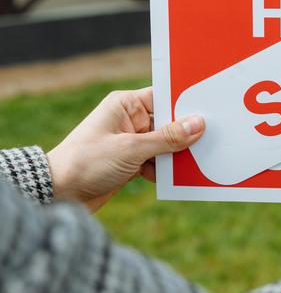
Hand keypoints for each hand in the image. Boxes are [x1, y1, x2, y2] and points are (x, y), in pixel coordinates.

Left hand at [47, 87, 203, 211]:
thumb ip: (167, 138)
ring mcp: (131, 141)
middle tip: (210, 139)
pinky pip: (158, 161)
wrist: (57, 195)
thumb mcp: (131, 149)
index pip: (164, 97)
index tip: (210, 111)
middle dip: (185, 134)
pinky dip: (166, 169)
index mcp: (125, 105)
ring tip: (194, 162)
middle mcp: (129, 120)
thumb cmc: (86, 163)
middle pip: (169, 122)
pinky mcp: (131, 162)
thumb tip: (198, 124)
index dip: (186, 104)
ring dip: (176, 155)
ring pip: (166, 144)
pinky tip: (175, 178)